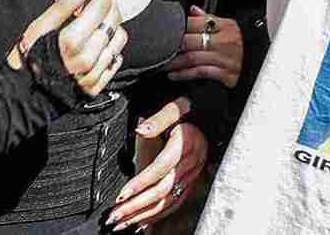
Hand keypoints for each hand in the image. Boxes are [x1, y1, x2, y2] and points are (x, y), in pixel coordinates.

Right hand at [8, 0, 126, 97]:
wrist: (17, 100)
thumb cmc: (24, 62)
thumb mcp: (37, 28)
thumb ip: (64, 5)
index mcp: (70, 42)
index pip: (100, 7)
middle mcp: (85, 60)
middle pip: (112, 21)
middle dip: (110, 3)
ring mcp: (92, 75)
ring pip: (118, 40)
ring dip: (112, 25)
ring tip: (96, 22)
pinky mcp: (95, 87)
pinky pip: (115, 60)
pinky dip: (110, 47)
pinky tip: (96, 43)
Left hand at [112, 100, 207, 229]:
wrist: (215, 113)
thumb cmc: (194, 108)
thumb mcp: (178, 107)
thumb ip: (159, 118)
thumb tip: (141, 129)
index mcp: (186, 144)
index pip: (161, 168)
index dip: (141, 182)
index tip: (121, 194)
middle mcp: (192, 162)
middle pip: (163, 190)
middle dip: (137, 206)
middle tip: (114, 216)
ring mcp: (193, 174)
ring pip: (169, 200)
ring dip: (144, 215)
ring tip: (122, 223)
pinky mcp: (192, 180)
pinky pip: (176, 202)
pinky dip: (158, 215)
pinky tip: (142, 221)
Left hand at [167, 6, 245, 87]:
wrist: (259, 62)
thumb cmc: (242, 44)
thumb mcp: (229, 27)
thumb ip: (209, 19)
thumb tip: (192, 10)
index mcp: (226, 26)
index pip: (197, 23)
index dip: (180, 27)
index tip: (167, 31)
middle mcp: (225, 41)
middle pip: (192, 41)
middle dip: (173, 46)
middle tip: (160, 50)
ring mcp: (225, 59)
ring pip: (193, 58)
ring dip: (175, 62)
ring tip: (163, 64)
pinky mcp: (226, 75)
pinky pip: (200, 73)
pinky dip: (185, 74)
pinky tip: (174, 75)